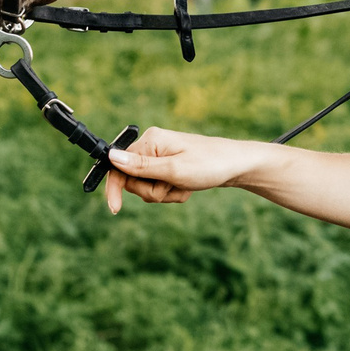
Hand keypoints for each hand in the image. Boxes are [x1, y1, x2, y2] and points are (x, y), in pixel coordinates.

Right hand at [99, 126, 260, 214]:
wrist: (238, 166)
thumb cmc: (209, 165)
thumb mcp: (174, 170)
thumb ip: (141, 167)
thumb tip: (111, 157)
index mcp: (150, 141)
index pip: (118, 166)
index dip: (115, 188)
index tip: (115, 209)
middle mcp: (153, 146)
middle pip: (133, 181)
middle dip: (152, 191)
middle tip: (173, 186)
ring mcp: (161, 157)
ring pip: (147, 187)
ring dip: (165, 193)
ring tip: (184, 186)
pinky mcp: (170, 166)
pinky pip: (161, 187)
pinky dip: (173, 192)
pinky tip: (188, 187)